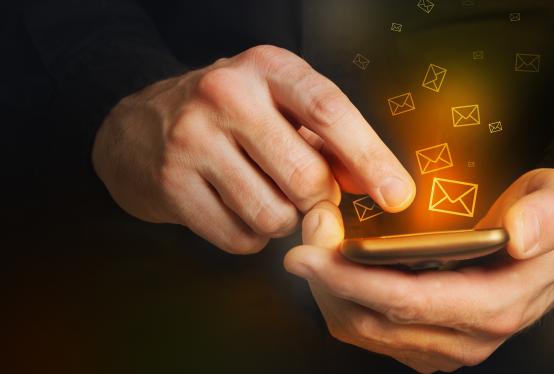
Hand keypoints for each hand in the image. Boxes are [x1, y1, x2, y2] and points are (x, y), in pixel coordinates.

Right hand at [92, 45, 414, 253]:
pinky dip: (250, 236)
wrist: (138, 126)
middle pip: (307, 177)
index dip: (370, 158)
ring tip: (261, 193)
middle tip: (303, 191)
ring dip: (282, 220)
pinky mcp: (170, 183)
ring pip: (274, 215)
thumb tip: (379, 186)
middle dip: (317, 199)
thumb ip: (331, 142)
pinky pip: (239, 238)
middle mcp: (226, 94)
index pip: (330, 112)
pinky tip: (234, 207)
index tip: (398, 197)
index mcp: (267, 67)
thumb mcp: (280, 107)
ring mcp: (192, 139)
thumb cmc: (229, 116)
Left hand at [285, 169, 553, 371]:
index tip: (309, 254)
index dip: (352, 280)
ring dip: (330, 293)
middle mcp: (470, 338)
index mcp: (498, 306)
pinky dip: (343, 302)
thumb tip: (520, 236)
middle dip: (328, 283)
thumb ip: (548, 216)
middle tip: (302, 236)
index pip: (409, 303)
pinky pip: (372, 333)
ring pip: (366, 332)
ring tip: (312, 247)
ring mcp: (449, 345)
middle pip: (376, 322)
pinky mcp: (433, 343)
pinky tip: (334, 270)